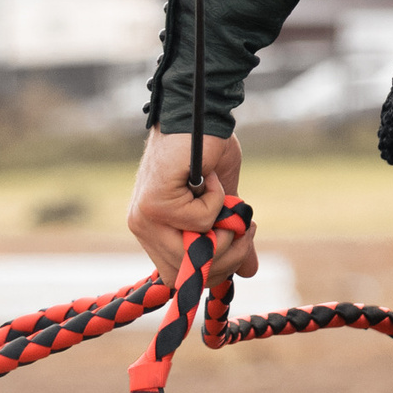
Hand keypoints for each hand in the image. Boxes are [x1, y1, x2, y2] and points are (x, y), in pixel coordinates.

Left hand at [126, 128, 258, 286]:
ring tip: (229, 200)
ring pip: (197, 251)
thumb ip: (231, 237)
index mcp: (153, 230)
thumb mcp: (226, 203)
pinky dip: (218, 198)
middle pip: (189, 273)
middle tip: (244, 225)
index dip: (216, 270)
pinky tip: (208, 176)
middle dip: (229, 254)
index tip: (241, 241)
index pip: (179, 277)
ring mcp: (145, 217)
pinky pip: (201, 219)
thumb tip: (249, 272)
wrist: (200, 114)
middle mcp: (143, 228)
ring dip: (226, 228)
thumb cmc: (208, 151)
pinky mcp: (156, 203)